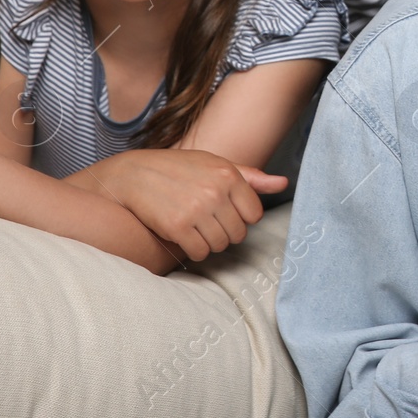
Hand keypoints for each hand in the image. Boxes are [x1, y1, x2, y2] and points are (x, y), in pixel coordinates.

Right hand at [74, 148, 285, 260]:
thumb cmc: (179, 169)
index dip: (240, 217)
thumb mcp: (215, 164)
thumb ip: (251, 178)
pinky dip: (194, 251)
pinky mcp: (177, 227)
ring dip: (209, 243)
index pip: (254, 215)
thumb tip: (284, 183)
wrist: (133, 175)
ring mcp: (196, 210)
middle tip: (206, 222)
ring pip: (220, 246)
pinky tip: (186, 238)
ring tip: (196, 228)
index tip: (224, 212)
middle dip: (224, 233)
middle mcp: (215, 192)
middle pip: (238, 234)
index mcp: (229, 174)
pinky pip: (200, 253)